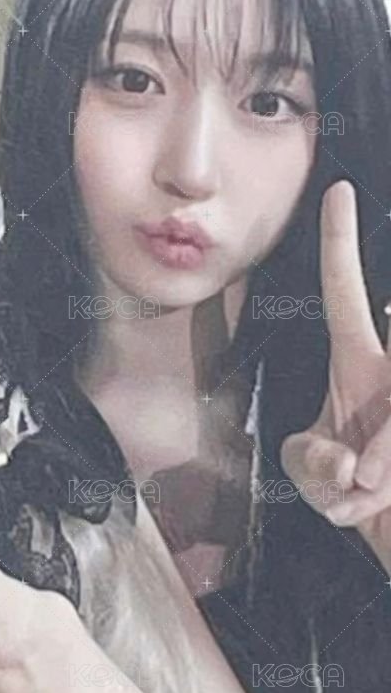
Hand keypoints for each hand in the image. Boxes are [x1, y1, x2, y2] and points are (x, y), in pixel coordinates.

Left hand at [281, 181, 390, 570]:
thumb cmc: (357, 501)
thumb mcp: (312, 477)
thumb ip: (309, 462)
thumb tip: (349, 465)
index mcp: (358, 363)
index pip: (344, 289)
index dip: (339, 242)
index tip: (337, 191)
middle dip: (371, 411)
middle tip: (360, 471)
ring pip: (388, 420)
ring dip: (375, 470)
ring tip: (361, 496)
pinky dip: (377, 490)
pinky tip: (376, 501)